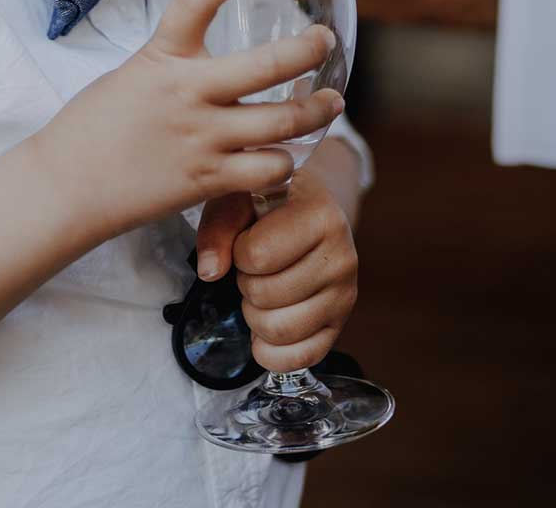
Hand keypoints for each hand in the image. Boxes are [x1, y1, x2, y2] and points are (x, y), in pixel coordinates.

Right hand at [30, 0, 343, 242]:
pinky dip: (285, 162)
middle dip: (308, 49)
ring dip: (316, 111)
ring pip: (282, 121)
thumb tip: (206, 63)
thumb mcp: (130, 77)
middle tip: (324, 40)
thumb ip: (172, 67)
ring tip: (330, 102)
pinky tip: (287, 156)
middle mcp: (188, 94)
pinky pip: (268, 169)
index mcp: (161, 58)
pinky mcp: (208, 180)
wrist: (65, 188)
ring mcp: (202, 138)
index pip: (196, 1)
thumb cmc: (91, 129)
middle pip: (268, 65)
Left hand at [196, 172, 358, 373]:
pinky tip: (265, 328)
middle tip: (256, 268)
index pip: (258, 256)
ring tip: (263, 291)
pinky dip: (272, 351)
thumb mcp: (240, 198)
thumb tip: (210, 272)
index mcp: (321, 216)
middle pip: (264, 296)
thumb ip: (219, 227)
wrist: (311, 212)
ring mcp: (345, 294)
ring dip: (255, 315)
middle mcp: (342, 257)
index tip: (248, 240)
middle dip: (246, 284)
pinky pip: (301, 357)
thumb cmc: (270, 204)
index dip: (238, 252)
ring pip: (278, 330)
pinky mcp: (340, 324)